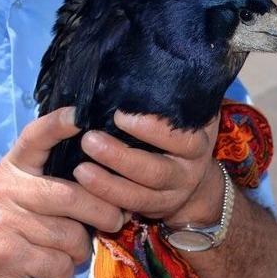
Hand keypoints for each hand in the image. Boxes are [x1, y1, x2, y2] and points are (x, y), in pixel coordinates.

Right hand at [0, 108, 124, 277]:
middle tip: (115, 221)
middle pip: (72, 196)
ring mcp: (5, 222)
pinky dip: (64, 271)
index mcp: (12, 169)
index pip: (35, 137)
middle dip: (103, 212)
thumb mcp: (13, 193)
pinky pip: (58, 263)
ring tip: (73, 253)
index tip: (79, 116)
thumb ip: (49, 182)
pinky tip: (54, 272)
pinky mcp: (7, 256)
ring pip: (71, 235)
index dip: (58, 124)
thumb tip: (107, 181)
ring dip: (81, 250)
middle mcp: (7, 190)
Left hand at [73, 111, 223, 226]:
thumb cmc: (180, 133)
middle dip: (121, 158)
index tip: (120, 116)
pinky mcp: (154, 210)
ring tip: (79, 169)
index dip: (152, 130)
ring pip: (140, 196)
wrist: (195, 177)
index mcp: (197, 144)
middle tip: (88, 140)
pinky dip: (105, 200)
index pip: (181, 139)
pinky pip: (129, 210)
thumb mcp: (188, 116)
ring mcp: (171, 196)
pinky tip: (84, 187)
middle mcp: (187, 173)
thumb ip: (173, 100)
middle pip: (156, 171)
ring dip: (107, 184)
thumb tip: (148, 67)